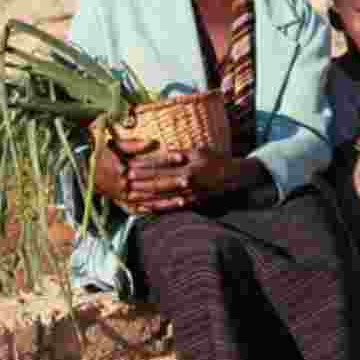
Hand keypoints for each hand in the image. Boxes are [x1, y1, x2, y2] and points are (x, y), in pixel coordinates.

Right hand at [90, 136, 186, 211]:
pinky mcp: (122, 203)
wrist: (81, 168)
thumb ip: (134, 144)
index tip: (182, 157)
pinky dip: (155, 210)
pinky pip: (141, 210)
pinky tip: (169, 209)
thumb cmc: (100, 152)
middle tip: (191, 180)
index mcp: (124, 168)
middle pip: (153, 183)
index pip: (151, 163)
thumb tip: (153, 142)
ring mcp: (124, 196)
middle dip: (173, 182)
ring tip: (186, 200)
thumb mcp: (115, 144)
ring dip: (168, 200)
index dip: (167, 160)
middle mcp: (125, 185)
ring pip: (150, 199)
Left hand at [124, 147, 248, 213]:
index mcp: (187, 167)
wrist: (235, 178)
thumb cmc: (217, 161)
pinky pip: (171, 207)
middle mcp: (186, 183)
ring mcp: (189, 195)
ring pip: (162, 197)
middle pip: (158, 183)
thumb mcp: (200, 152)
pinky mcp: (192, 203)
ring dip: (145, 197)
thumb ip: (180, 153)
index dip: (144, 168)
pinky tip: (147, 208)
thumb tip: (163, 151)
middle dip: (140, 183)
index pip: (161, 167)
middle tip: (123, 182)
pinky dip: (159, 208)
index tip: (130, 166)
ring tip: (130, 197)